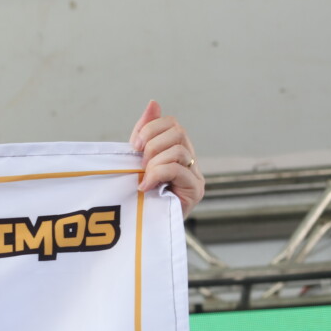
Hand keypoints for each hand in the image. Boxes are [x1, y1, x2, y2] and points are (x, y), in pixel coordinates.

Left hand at [130, 100, 203, 217]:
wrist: (145, 228)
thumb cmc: (141, 194)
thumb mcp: (137, 161)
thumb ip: (144, 133)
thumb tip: (153, 103)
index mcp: (177, 149)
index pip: (171, 123)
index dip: (150, 129)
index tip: (134, 146)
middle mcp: (190, 159)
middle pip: (178, 132)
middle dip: (152, 145)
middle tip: (140, 164)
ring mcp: (195, 175)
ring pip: (178, 151)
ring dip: (154, 162)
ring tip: (143, 177)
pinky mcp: (196, 190)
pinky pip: (178, 169)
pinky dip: (158, 174)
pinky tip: (146, 186)